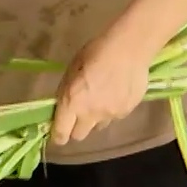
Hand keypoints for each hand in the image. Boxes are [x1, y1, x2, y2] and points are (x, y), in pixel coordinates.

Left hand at [50, 27, 153, 146]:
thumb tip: (62, 108)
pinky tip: (115, 94)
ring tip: (99, 101)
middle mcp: (90, 114)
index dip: (58, 136)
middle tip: (77, 116)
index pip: (61, 133)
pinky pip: (114, 118)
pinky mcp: (126, 112)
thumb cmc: (94, 54)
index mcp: (72, 103)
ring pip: (97, 127)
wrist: (128, 50)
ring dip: (94, 119)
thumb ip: (65, 93)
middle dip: (75, 129)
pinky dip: (111, 111)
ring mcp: (110, 115)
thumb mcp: (71, 71)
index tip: (58, 134)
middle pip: (79, 136)